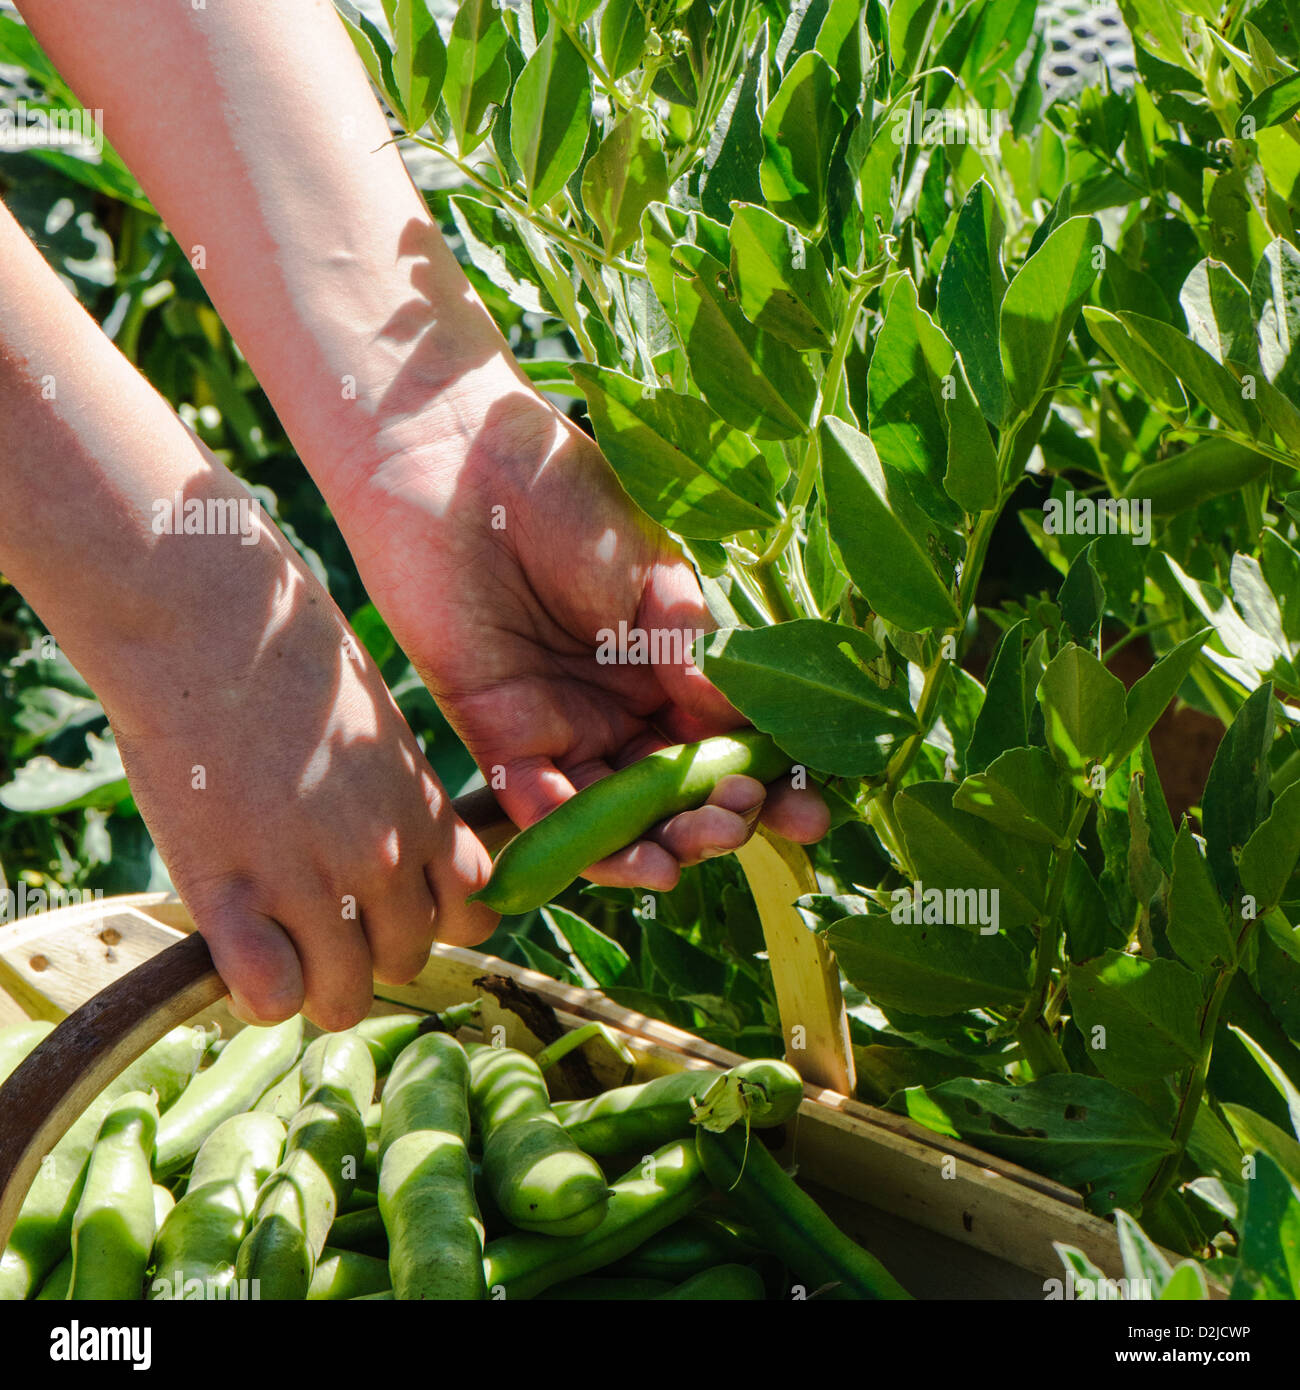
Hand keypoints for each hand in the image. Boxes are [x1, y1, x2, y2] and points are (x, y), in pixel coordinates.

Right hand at [98, 506, 495, 1030]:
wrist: (212, 629)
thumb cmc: (294, 664)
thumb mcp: (380, 729)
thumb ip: (401, 798)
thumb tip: (404, 848)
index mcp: (424, 813)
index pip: (474, 910)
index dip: (438, 921)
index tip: (399, 908)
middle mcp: (384, 859)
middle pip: (409, 960)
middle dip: (372, 955)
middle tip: (325, 926)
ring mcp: (313, 883)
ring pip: (345, 996)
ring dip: (316, 986)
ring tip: (281, 950)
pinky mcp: (233, 896)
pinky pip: (271, 996)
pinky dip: (260, 993)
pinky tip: (242, 958)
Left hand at [334, 378, 829, 893]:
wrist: (459, 464)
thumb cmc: (564, 499)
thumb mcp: (654, 575)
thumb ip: (693, 654)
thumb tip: (742, 725)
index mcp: (667, 667)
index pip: (724, 742)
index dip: (768, 781)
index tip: (813, 811)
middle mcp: (618, 709)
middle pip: (674, 793)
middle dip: (716, 822)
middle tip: (746, 824)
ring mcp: (561, 726)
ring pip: (615, 815)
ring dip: (654, 845)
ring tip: (687, 855)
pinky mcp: (498, 734)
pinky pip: (541, 802)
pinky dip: (579, 836)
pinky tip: (625, 853)